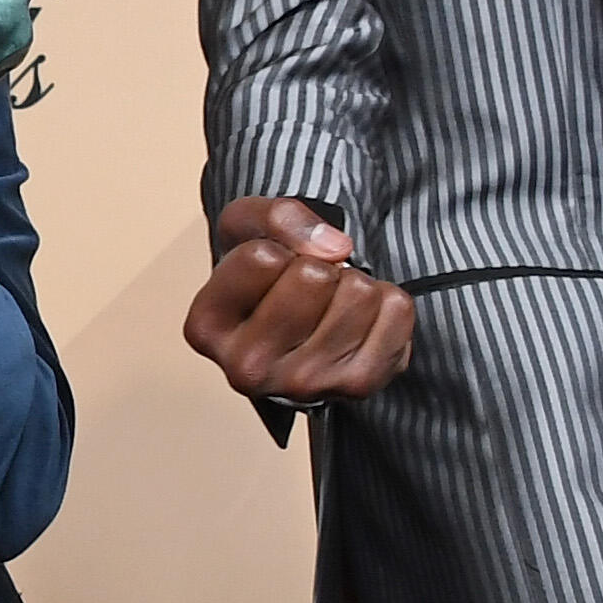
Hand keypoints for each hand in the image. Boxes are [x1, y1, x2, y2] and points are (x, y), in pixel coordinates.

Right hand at [183, 201, 413, 409]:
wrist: (294, 332)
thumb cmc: (263, 280)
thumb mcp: (246, 228)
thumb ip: (276, 216)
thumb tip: (335, 249)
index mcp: (206, 327)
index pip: (263, 257)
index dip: (277, 248)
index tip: (271, 269)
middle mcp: (248, 369)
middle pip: (314, 276)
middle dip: (318, 266)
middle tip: (307, 287)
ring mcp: (304, 385)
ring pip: (358, 293)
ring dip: (352, 284)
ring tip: (331, 304)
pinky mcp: (358, 385)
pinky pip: (396, 311)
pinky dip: (386, 302)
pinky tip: (358, 319)